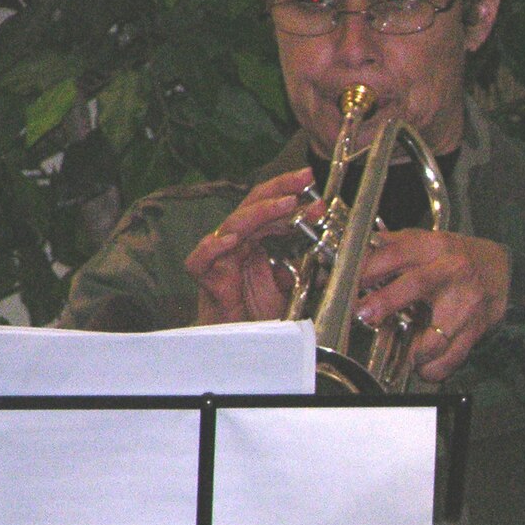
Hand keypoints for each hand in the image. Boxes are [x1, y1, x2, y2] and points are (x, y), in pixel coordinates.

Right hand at [185, 168, 320, 324]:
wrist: (243, 346)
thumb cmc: (260, 316)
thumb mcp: (292, 284)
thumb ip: (302, 263)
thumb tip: (323, 242)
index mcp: (255, 242)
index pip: (270, 209)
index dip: (290, 194)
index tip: (312, 183)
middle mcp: (237, 245)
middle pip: (252, 207)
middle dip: (279, 190)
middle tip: (304, 178)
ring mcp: (220, 260)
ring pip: (233, 225)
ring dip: (260, 212)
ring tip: (286, 203)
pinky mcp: (207, 280)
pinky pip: (201, 260)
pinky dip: (213, 247)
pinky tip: (231, 239)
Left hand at [355, 228, 509, 380]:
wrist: (502, 268)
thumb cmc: (457, 257)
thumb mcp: (426, 241)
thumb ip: (390, 247)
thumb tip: (349, 258)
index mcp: (434, 248)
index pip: (396, 254)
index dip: (369, 269)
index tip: (350, 284)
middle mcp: (452, 272)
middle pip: (417, 285)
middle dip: (386, 302)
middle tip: (366, 316)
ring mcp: (466, 302)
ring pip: (437, 334)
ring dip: (414, 351)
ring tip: (405, 355)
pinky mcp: (476, 327)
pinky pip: (453, 356)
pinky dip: (434, 368)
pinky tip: (424, 367)